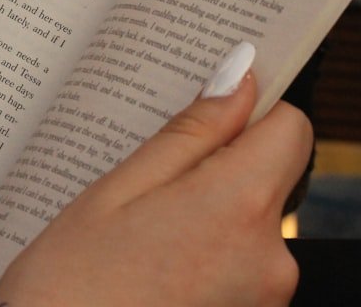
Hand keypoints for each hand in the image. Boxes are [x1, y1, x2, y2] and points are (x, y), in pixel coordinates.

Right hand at [0, 73, 312, 306]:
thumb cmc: (68, 290)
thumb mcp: (116, 192)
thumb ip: (190, 133)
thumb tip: (241, 76)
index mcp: (239, 208)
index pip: (291, 128)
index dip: (253, 113)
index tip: (210, 114)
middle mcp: (272, 259)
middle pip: (269, 179)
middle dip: (219, 173)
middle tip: (149, 189)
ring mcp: (264, 301)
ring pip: (250, 228)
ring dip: (209, 223)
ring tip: (142, 240)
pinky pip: (241, 271)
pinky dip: (207, 263)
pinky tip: (154, 273)